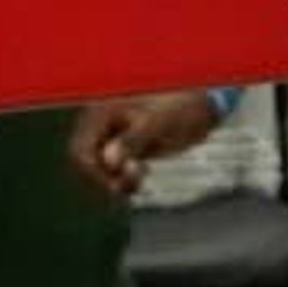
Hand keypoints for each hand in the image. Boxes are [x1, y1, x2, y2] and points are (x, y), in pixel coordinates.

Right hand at [67, 90, 221, 199]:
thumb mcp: (158, 123)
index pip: (81, 149)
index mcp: (104, 111)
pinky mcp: (124, 144)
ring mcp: (112, 133)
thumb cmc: (183, 106)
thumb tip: (109, 158)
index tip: (115, 181)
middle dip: (105, 176)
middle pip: (86, 159)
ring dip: (114, 179)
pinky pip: (112, 166)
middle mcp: (102, 122)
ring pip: (99, 165)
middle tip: (132, 183)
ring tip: (138, 181)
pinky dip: (122, 176)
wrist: (206, 103)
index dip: (94, 170)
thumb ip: (132, 139)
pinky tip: (139, 178)